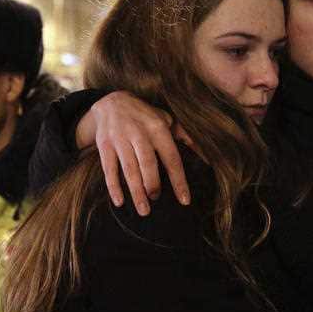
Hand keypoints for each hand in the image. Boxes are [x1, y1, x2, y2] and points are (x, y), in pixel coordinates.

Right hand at [79, 91, 190, 215]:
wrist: (111, 102)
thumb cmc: (145, 116)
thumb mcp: (166, 120)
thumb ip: (185, 136)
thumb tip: (208, 155)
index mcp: (158, 128)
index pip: (171, 157)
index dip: (179, 180)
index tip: (185, 200)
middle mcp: (139, 133)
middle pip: (148, 163)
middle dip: (153, 185)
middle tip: (156, 199)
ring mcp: (120, 139)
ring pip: (129, 169)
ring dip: (136, 191)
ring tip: (144, 209)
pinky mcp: (105, 145)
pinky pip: (109, 169)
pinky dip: (114, 187)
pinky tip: (119, 201)